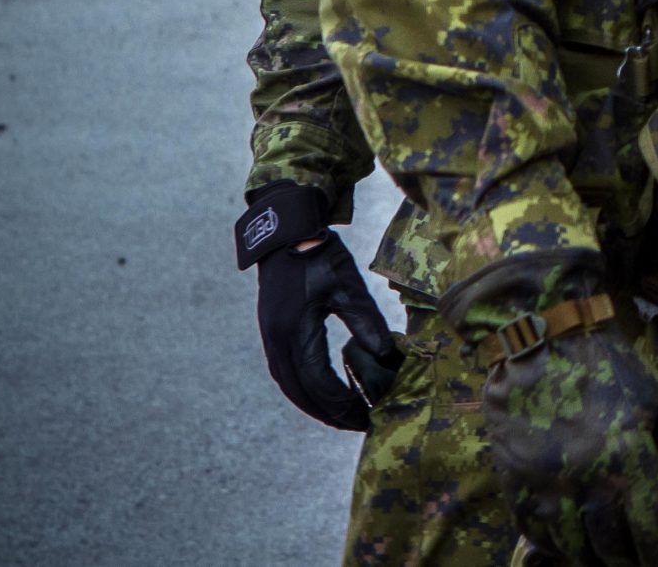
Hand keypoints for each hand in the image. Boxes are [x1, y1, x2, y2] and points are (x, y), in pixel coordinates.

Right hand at [237, 182, 403, 430]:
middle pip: (301, 392)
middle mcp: (277, 342)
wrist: (285, 233)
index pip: (320, 384)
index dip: (343, 404)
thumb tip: (386, 356)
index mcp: (295, 333)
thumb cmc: (318, 256)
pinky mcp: (272, 331)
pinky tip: (321, 391)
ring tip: (341, 414)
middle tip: (357, 424)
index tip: (366, 417)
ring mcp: (271, 338)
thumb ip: (366, 322)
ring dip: (314, 404)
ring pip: (289, 385)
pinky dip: (303, 388)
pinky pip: (285, 372)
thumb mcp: (348, 286)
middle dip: (329, 412)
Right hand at [483, 317, 657, 565]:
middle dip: (629, 562)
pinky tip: (572, 542)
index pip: (651, 532)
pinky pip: (535, 534)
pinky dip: (555, 546)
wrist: (543, 338)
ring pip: (573, 548)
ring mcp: (545, 485)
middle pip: (611, 548)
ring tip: (609, 557)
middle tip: (638, 560)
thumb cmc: (612, 367)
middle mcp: (585, 479)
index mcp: (628, 458)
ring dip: (594, 559)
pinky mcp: (514, 483)